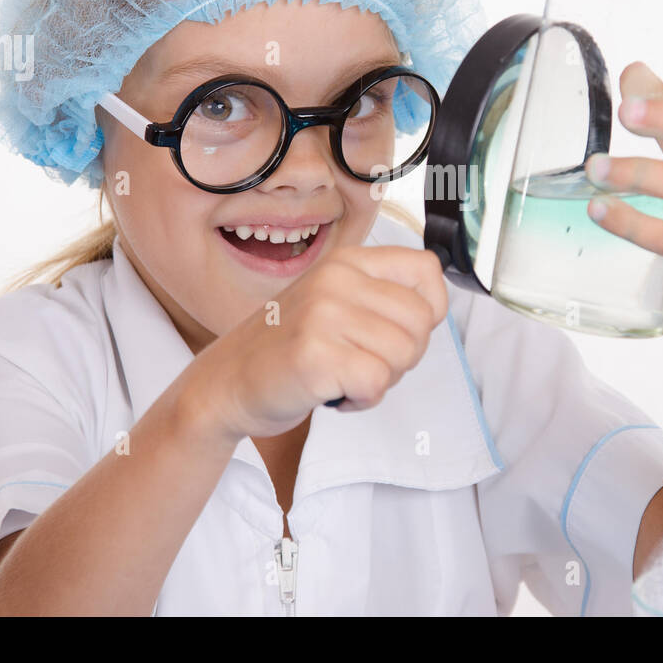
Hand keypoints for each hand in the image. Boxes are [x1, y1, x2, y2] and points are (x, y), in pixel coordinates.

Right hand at [195, 245, 448, 439]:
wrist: (226, 382)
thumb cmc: (289, 348)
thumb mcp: (334, 301)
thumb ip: (380, 296)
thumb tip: (435, 308)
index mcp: (347, 262)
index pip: (427, 270)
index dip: (429, 310)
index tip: (399, 331)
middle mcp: (336, 280)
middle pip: (421, 322)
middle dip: (403, 355)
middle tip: (361, 361)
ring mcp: (323, 315)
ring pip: (404, 354)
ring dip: (381, 379)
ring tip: (343, 375)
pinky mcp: (314, 356)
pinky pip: (377, 382)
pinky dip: (362, 399)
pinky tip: (333, 392)